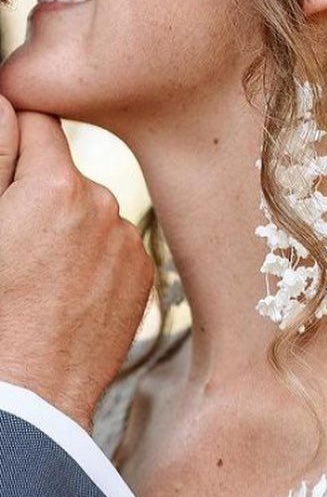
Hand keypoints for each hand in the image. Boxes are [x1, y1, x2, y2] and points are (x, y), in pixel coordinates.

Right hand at [0, 98, 153, 430]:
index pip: (34, 119)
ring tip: (37, 275)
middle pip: (64, 170)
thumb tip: (7, 103)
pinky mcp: (142, 279)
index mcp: (58, 187)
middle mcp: (106, 208)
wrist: (31, 393)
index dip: (10, 140)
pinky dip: (91, 258)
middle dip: (37, 188)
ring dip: (66, 226)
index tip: (2, 174)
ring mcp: (129, 246)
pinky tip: (65, 293)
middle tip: (13, 241)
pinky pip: (113, 248)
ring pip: (90, 212)